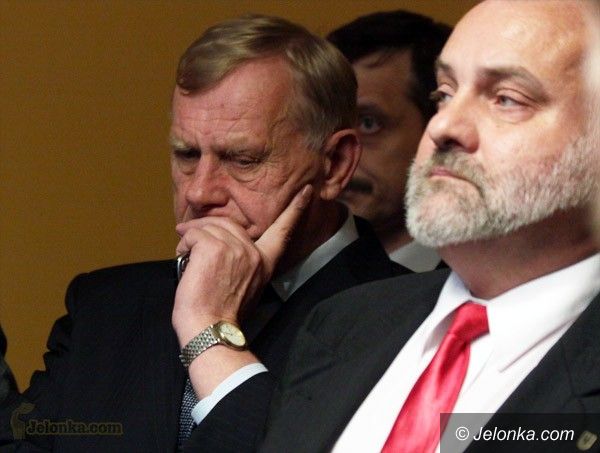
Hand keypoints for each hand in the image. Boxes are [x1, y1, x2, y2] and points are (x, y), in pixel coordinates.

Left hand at [171, 185, 312, 347]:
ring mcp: (235, 248)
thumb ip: (242, 263)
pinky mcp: (214, 248)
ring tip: (183, 254)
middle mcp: (253, 253)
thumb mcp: (245, 287)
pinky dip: (183, 244)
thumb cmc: (221, 315)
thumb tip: (221, 245)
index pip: (283, 231)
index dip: (295, 209)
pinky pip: (194, 234)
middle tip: (188, 242)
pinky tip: (182, 258)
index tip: (306, 192)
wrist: (210, 328)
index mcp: (265, 263)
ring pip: (209, 226)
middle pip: (229, 223)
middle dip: (206, 229)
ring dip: (190, 237)